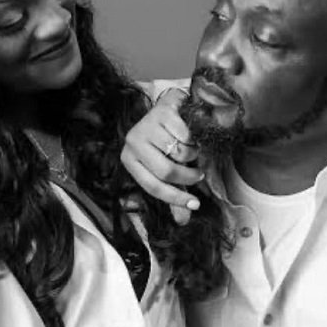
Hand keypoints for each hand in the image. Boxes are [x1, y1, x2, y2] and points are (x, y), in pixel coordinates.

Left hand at [121, 87, 201, 223]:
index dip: (175, 198)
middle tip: (198, 174)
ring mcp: (147, 125)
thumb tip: (184, 220)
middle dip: (188, 177)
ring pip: (180, 153)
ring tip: (192, 148)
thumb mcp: (165, 168)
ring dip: (194, 154)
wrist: (171, 106)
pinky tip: (193, 134)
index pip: (152, 186)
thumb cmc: (166, 141)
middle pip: (167, 171)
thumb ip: (173, 193)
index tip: (196, 204)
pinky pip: (187, 136)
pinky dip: (196, 139)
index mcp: (129, 159)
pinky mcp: (163, 112)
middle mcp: (133, 142)